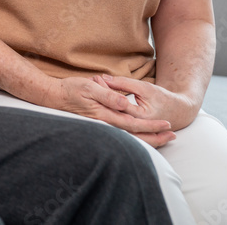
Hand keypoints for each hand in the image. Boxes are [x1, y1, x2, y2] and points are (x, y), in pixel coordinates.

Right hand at [46, 77, 175, 147]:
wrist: (53, 97)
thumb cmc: (70, 89)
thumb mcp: (89, 87)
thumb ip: (107, 96)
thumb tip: (124, 103)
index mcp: (105, 115)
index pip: (133, 123)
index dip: (151, 125)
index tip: (167, 125)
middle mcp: (105, 124)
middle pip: (134, 135)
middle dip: (155, 137)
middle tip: (173, 136)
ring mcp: (101, 126)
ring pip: (129, 137)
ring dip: (148, 139)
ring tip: (164, 138)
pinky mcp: (99, 125)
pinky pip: (121, 135)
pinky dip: (135, 137)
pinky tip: (141, 136)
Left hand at [94, 74, 197, 132]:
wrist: (178, 111)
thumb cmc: (163, 98)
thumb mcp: (144, 88)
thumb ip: (124, 84)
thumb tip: (104, 78)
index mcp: (140, 116)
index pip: (116, 103)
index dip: (105, 89)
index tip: (96, 78)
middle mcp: (134, 126)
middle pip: (111, 112)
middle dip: (101, 96)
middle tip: (92, 82)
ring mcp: (131, 130)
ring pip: (111, 117)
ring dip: (102, 101)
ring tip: (95, 85)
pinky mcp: (129, 130)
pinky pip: (115, 121)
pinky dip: (106, 109)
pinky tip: (99, 97)